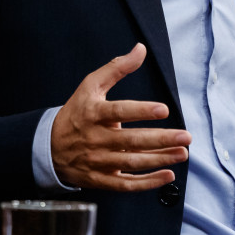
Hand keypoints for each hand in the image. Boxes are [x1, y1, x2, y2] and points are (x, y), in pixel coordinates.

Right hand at [51, 43, 191, 190]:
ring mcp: (98, 161)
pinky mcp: (100, 179)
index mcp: (93, 113)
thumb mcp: (91, 86)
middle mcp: (95, 139)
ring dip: (159, 160)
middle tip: (185, 137)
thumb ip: (117, 68)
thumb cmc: (77, 112)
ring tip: (182, 153)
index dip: (141, 111)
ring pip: (131, 163)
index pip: (118, 111)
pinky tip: (167, 175)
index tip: (164, 109)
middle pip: (131, 141)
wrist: (49, 147)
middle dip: (161, 140)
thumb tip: (140, 49)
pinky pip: (125, 184)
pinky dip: (147, 183)